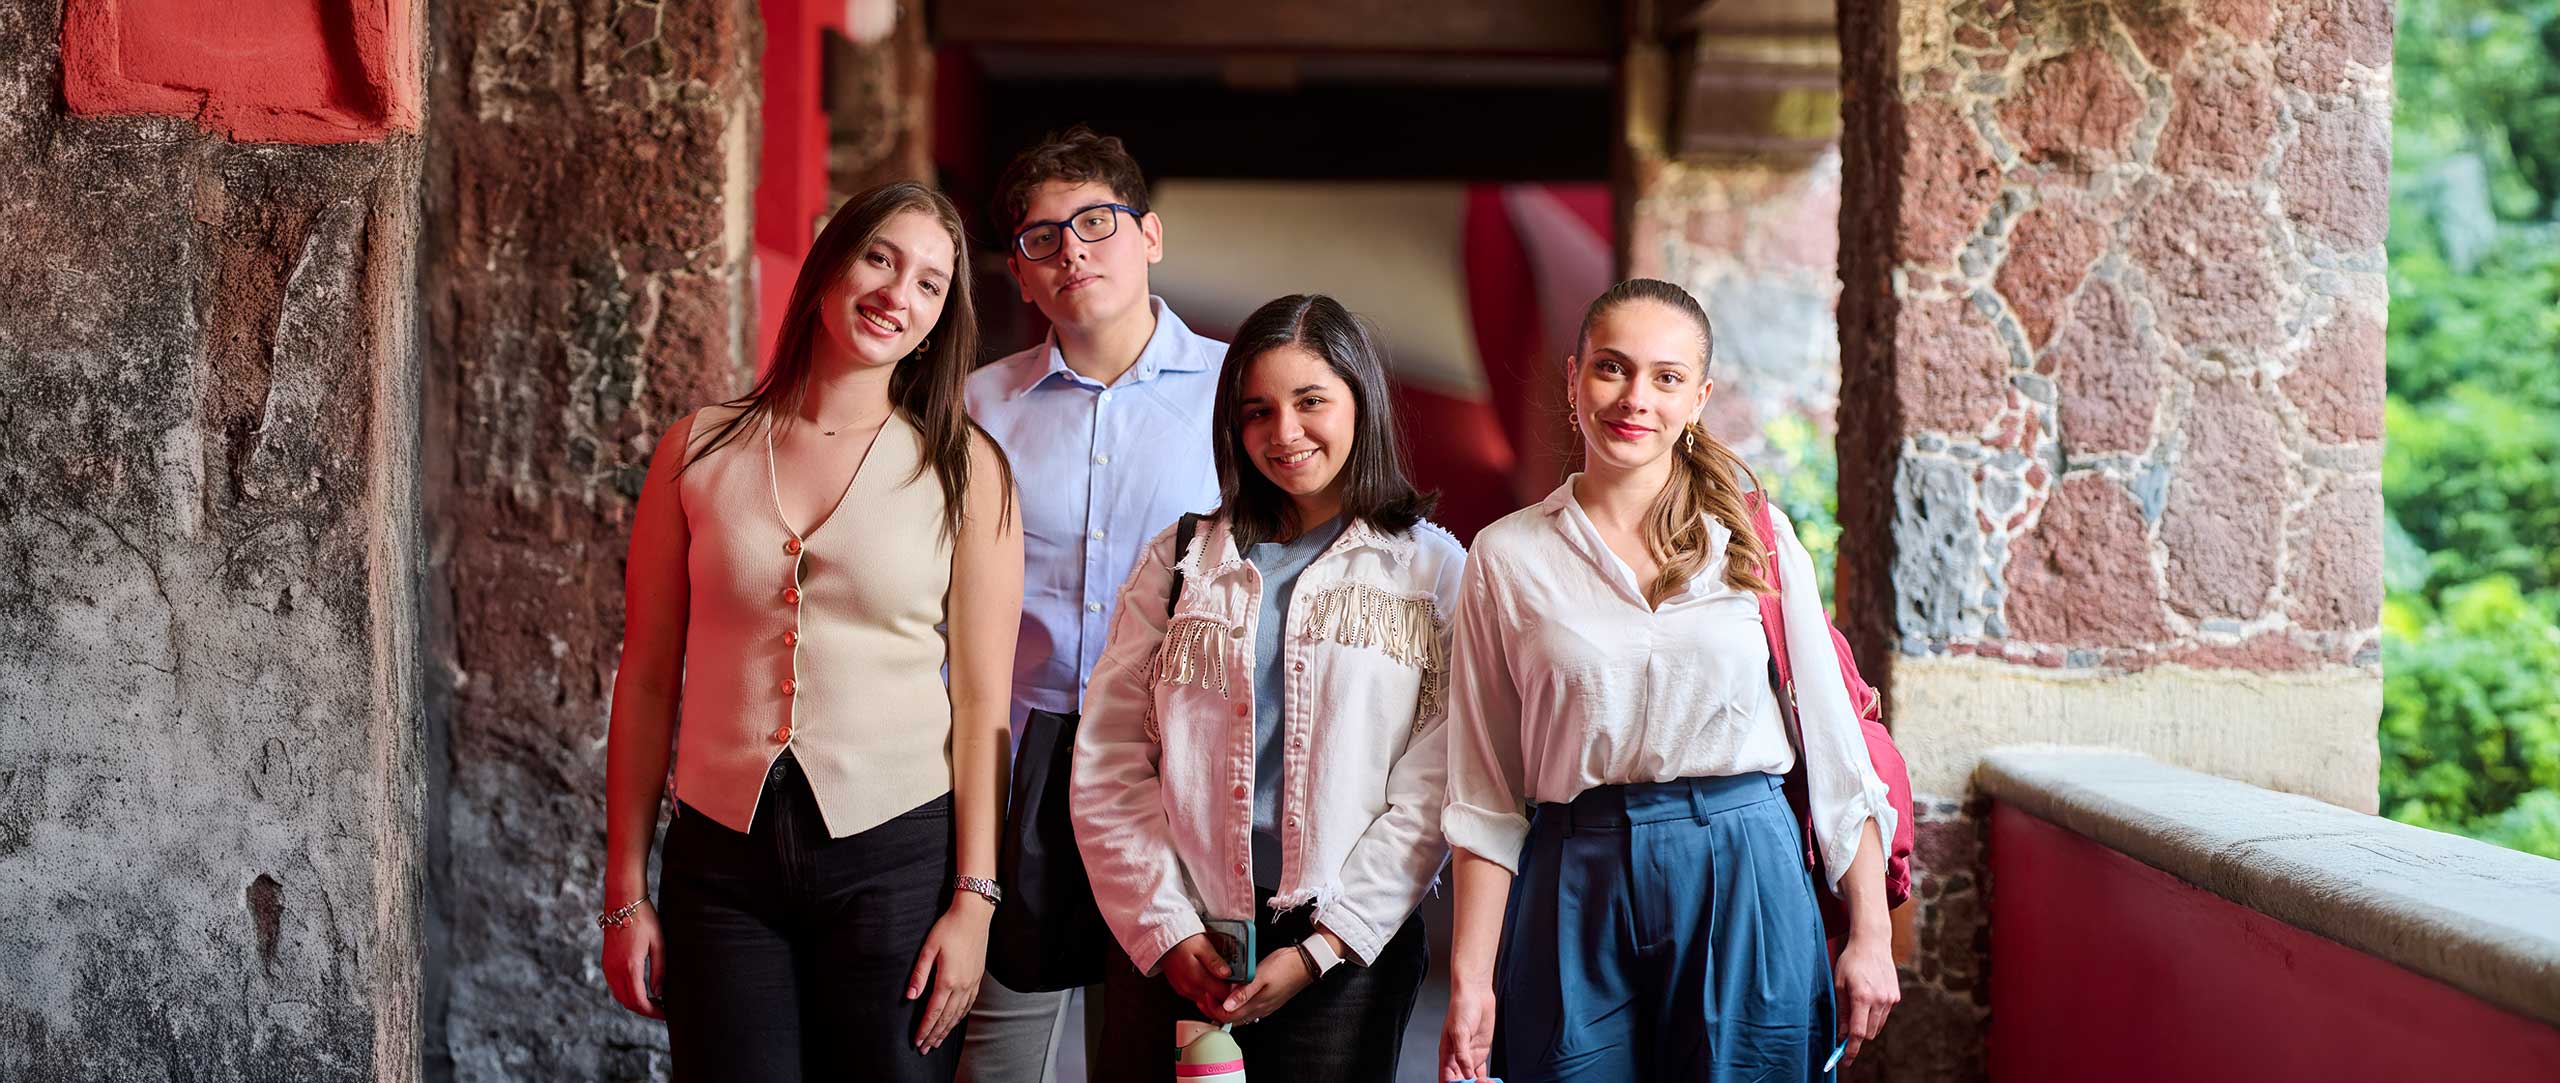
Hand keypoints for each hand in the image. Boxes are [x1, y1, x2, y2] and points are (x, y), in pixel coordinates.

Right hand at [601, 901, 666, 1019]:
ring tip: (654, 1002)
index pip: (639, 1001)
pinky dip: (626, 994)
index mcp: (629, 966)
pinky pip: (614, 986)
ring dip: (635, 1003)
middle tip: (663, 1010)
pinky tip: (641, 990)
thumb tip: (659, 994)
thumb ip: (659, 971)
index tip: (666, 1013)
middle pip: (628, 1002)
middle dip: (645, 1010)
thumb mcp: (659, 944)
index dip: (653, 1012)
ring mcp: (607, 967)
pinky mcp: (605, 963)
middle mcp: (614, 970)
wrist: (623, 902)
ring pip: (619, 996)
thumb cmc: (645, 920)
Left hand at [906, 899, 991, 1053]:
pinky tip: (955, 1021)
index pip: (933, 1012)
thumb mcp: (928, 949)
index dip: (924, 1028)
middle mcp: (962, 985)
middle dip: (935, 1035)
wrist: (974, 916)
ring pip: (958, 1014)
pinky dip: (960, 1017)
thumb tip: (910, 996)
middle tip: (925, 1048)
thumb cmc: (949, 928)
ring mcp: (972, 983)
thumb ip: (919, 975)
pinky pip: (968, 1004)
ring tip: (938, 1041)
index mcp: (947, 980)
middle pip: (946, 1018)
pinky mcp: (977, 978)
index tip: (917, 1041)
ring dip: (947, 1030)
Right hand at [1158, 933, 1234, 1010]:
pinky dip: (1206, 993)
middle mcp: (1190, 988)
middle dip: (1226, 994)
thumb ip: (1215, 961)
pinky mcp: (1181, 989)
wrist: (1161, 938)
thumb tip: (1227, 974)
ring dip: (1216, 994)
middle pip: (1215, 1001)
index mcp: (1197, 978)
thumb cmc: (1182, 940)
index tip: (1240, 983)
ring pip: (1206, 1001)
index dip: (1234, 991)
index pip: (1222, 994)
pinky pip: (1197, 997)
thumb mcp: (1202, 945)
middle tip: (1235, 982)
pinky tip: (1210, 981)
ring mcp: (1184, 990)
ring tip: (1223, 980)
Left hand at [1211, 945, 1313, 1024]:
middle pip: (1231, 1018)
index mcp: (1256, 1005)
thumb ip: (1243, 992)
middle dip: (1215, 1010)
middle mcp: (1259, 1009)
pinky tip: (1233, 994)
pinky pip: (1247, 1008)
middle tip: (1205, 996)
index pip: (1227, 1016)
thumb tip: (1226, 1006)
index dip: (1212, 1009)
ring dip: (1225, 1008)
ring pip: (1239, 1014)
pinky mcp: (1268, 1001)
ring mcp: (1264, 1006)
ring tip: (1215, 994)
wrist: (1306, 963)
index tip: (1205, 995)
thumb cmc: (1285, 966)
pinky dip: (1236, 1004)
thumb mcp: (1261, 975)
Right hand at [1438, 978, 1496, 1080]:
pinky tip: (1491, 1081)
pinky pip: (1481, 1071)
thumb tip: (1466, 1074)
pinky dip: (1486, 1078)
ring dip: (1479, 1082)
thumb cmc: (1461, 1008)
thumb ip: (1462, 1054)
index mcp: (1446, 1054)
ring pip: (1471, 1077)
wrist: (1476, 995)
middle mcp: (1457, 1057)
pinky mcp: (1480, 1052)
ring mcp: (1469, 1056)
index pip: (1447, 1078)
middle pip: (1460, 1080)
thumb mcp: (1460, 1032)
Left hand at [1833, 930, 1899, 1067]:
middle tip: (1844, 1036)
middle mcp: (1879, 1000)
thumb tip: (1842, 1034)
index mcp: (1862, 997)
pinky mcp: (1895, 996)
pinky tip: (1867, 999)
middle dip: (1857, 1038)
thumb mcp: (1839, 984)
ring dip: (1866, 1026)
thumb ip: (1842, 1011)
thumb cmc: (1851, 961)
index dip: (1851, 1049)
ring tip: (1855, 1011)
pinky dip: (1874, 1015)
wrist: (1872, 943)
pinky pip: (1883, 1015)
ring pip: (1877, 1026)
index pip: (1858, 1032)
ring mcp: (1890, 999)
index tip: (1845, 1060)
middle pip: (1869, 1033)